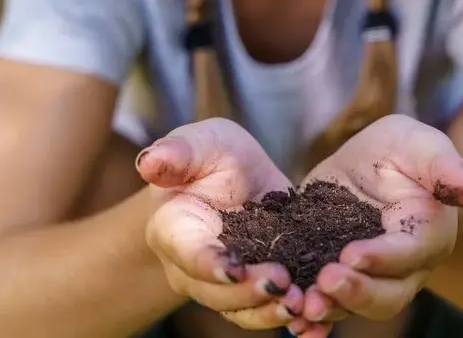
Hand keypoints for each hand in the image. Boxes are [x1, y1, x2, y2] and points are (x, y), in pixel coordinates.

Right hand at [137, 118, 317, 330]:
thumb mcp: (201, 143)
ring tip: (301, 303)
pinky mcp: (253, 292)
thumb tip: (148, 163)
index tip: (234, 268)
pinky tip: (315, 322)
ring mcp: (223, 286)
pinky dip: (292, 323)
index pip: (188, 253)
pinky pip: (267, 315)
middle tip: (282, 281)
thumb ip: (177, 152)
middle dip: (248, 292)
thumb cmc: (212, 157)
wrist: (236, 179)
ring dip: (270, 313)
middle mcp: (192, 268)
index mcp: (175, 230)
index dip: (208, 264)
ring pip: (241, 311)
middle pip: (215, 292)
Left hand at [288, 114, 462, 334]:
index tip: (350, 254)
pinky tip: (294, 320)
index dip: (383, 258)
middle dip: (358, 293)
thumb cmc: (404, 152)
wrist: (374, 166)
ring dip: (332, 308)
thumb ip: (442, 165)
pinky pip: (332, 306)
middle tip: (325, 281)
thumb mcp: (420, 144)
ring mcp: (374, 278)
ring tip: (304, 303)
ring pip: (358, 307)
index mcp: (428, 232)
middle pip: (389, 296)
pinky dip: (315, 318)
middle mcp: (406, 266)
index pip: (411, 253)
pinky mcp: (343, 278)